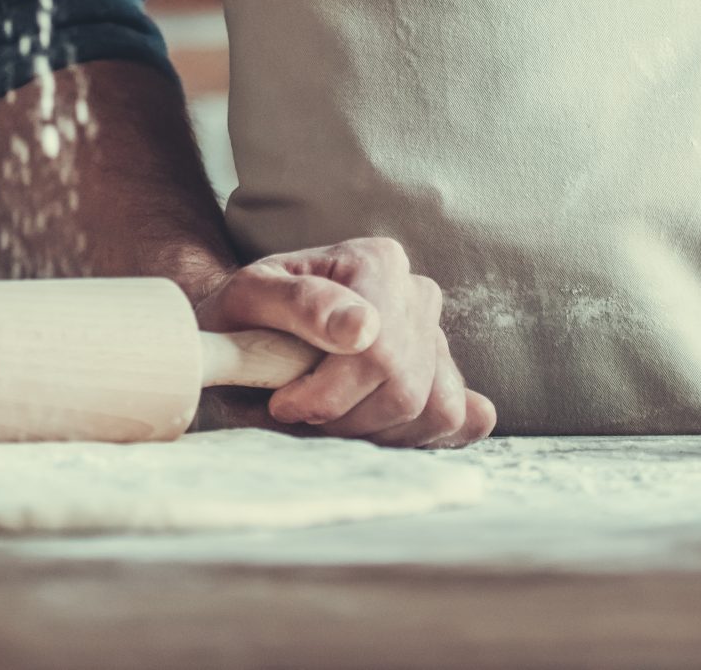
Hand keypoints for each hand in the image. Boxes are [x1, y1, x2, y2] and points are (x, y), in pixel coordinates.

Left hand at [194, 238, 494, 448]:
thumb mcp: (250, 296)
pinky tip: (369, 427)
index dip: (328, 395)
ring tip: (327, 416)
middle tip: (297, 412)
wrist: (250, 326)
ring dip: (373, 433)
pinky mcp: (442, 373)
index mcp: (377, 262)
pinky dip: (412, 436)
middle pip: (406, 389)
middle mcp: (416, 293)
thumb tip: (363, 327)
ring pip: (433, 411)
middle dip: (346, 418)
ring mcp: (435, 334)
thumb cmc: (245, 311)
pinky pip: (455, 418)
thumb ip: (301, 303)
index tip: (281, 402)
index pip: (379, 353)